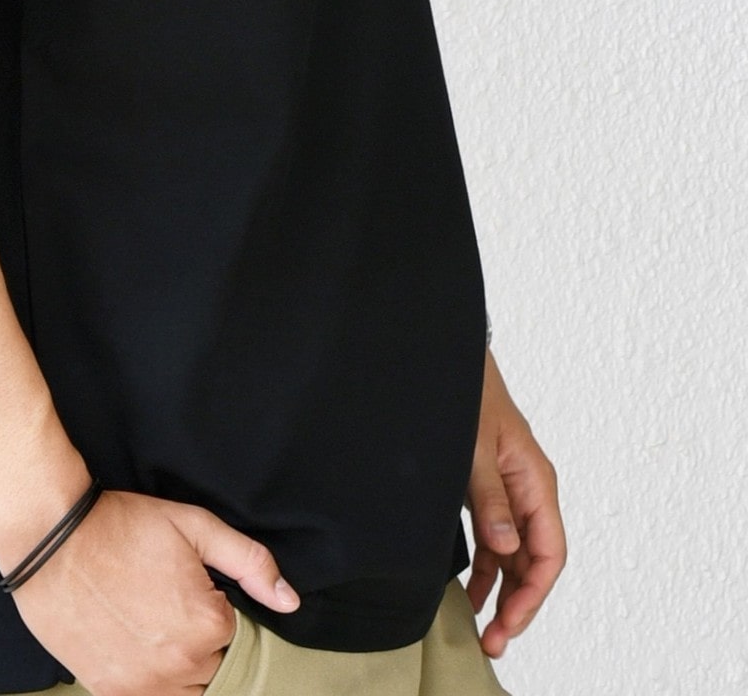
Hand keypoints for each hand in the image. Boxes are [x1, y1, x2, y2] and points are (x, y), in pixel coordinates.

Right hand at [8, 487, 300, 695]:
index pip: (236, 632)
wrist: (52, 542)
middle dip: (199, 639)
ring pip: (186, 692)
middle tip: (167, 602)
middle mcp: (180, 666)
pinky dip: (150, 682)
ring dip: (178, 665)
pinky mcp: (110, 693)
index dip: (215, 606)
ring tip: (151, 624)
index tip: (190, 585)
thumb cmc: (123, 527)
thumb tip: (290, 602)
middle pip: (213, 666)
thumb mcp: (194, 525)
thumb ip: (249, 561)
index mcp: (208, 625)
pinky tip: (134, 646)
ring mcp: (143, 686)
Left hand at [464, 347, 566, 657]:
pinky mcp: (487, 486)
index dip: (532, 595)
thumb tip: (507, 547)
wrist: (446, 356)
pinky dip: (487, 565)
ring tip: (484, 627)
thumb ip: (489, 497)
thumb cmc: (466, 391)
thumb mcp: (473, 447)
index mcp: (536, 481)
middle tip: (494, 641)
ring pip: (516, 552)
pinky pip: (496, 536)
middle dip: (519, 604)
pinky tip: (472, 589)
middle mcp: (528, 489)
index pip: (549, 552)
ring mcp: (508, 488)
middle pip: (535, 560)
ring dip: (503, 590)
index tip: (508, 624)